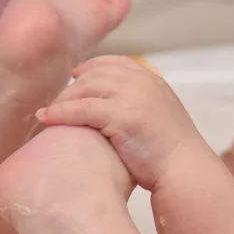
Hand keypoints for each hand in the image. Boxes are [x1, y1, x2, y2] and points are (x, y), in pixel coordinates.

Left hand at [35, 56, 203, 188]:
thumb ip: (143, 106)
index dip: (93, 66)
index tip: (76, 74)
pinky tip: (47, 119)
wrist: (186, 170)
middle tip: (57, 100)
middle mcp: (143, 83)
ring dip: (63, 99)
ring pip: (86, 88)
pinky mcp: (121, 114)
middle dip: (74, 85)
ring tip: (48, 112)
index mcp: (154, 82)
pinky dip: (60, 112)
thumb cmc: (173, 154)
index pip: (118, 63)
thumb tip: (118, 112)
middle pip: (97, 73)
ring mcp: (133, 96)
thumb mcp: (161, 118)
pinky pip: (81, 108)